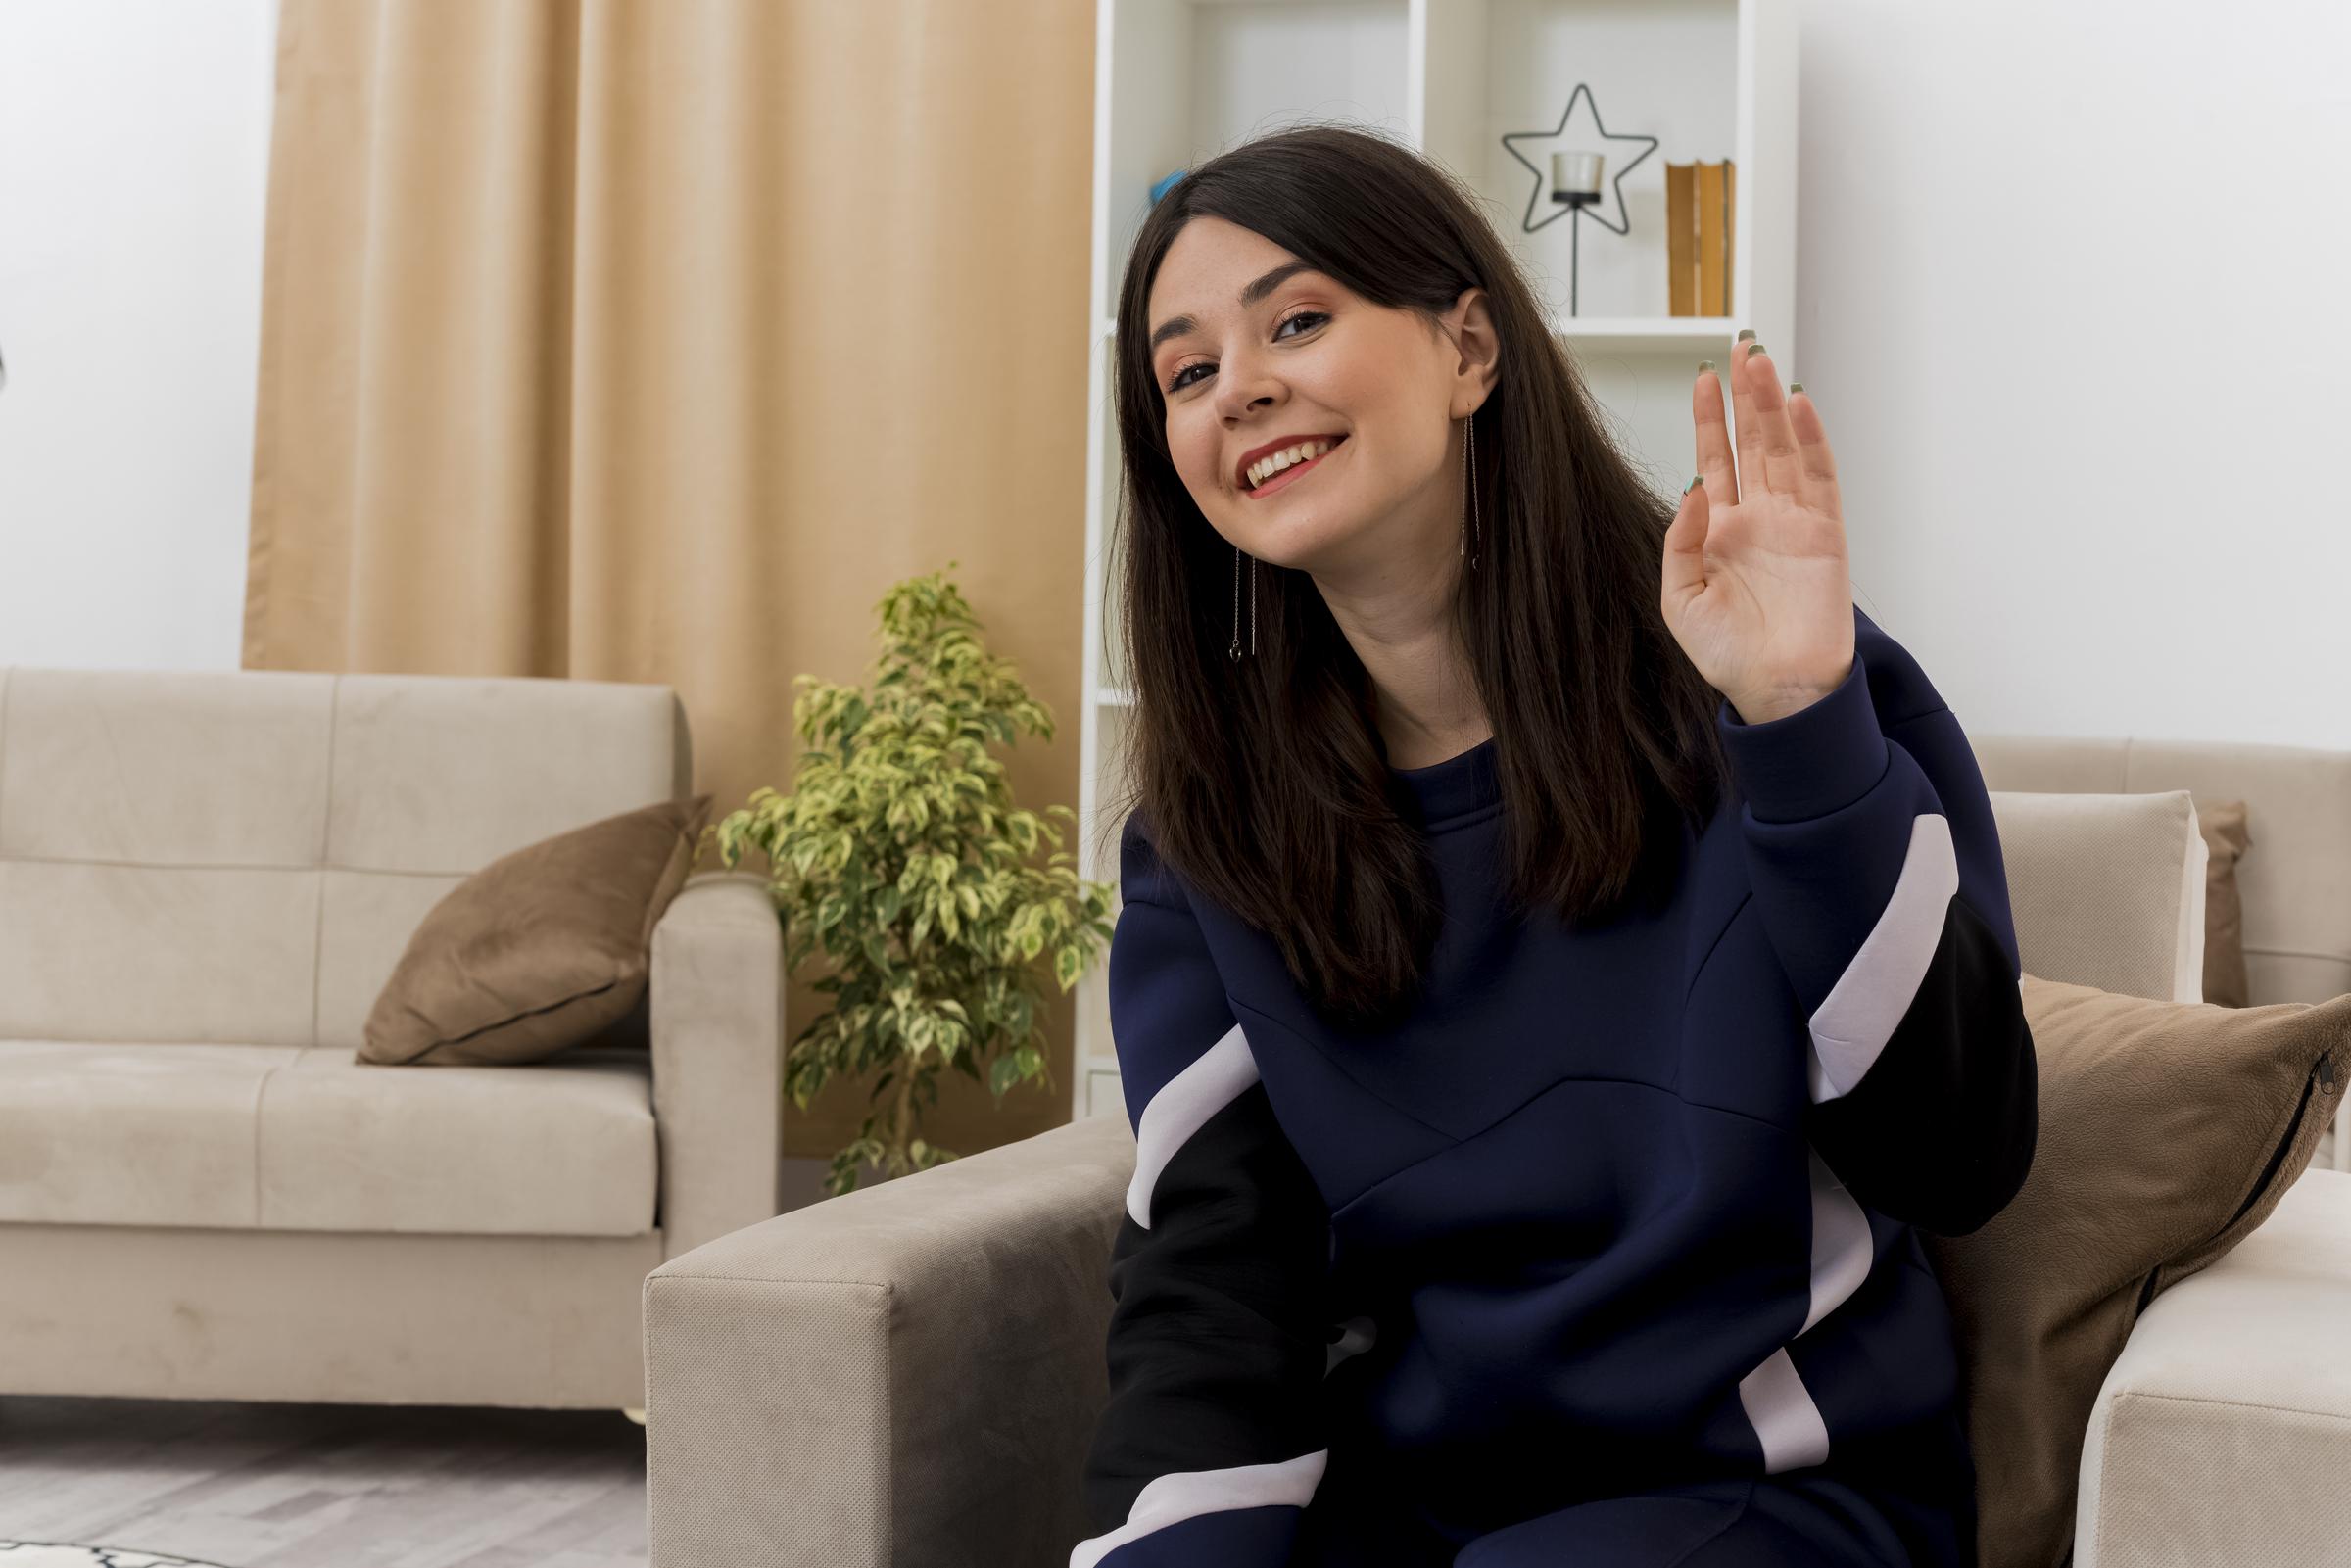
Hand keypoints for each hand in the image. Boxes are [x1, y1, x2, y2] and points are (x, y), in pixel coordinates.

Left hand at [1660, 340, 1854, 724]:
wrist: (1777, 690)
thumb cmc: (1728, 654)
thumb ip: (1679, 541)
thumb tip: (1693, 483)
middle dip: (1746, 395)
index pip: (1715, 459)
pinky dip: (1811, 440)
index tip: (1703, 377)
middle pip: (1752, 442)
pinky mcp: (1826, 533)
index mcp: (1720, 531)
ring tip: (1762, 361)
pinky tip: (1798, 405)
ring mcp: (1794, 522)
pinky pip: (1820, 477)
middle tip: (1741, 345)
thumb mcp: (1680, 599)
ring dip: (1774, 405)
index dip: (1710, 418)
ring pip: (1784, 449)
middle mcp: (1758, 518)